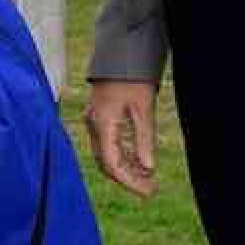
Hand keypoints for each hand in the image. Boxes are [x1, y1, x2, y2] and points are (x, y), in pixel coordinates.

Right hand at [84, 80, 157, 197]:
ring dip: (125, 168)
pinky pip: (107, 143)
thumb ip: (144, 139)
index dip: (130, 182)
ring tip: (147, 177)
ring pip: (106, 154)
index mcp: (102, 125)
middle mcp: (94, 125)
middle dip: (128, 178)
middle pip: (107, 163)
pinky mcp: (99, 116)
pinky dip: (122, 154)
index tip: (148, 191)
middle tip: (150, 189)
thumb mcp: (143, 108)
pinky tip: (138, 160)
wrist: (120, 52)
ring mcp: (94, 120)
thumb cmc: (132, 77)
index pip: (112, 164)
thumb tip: (148, 167)